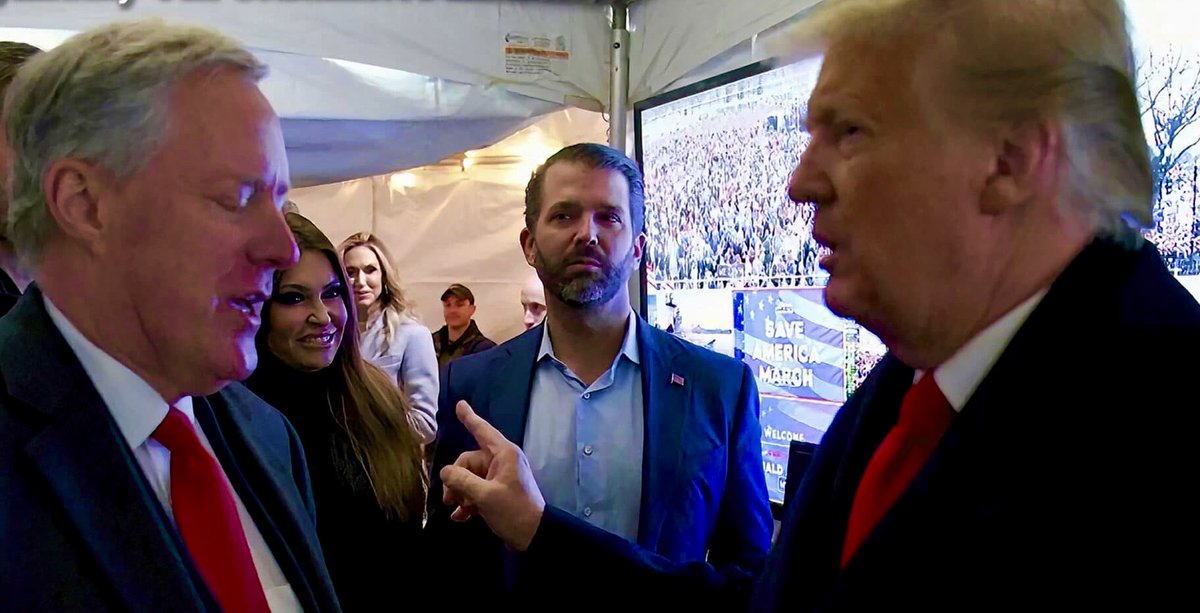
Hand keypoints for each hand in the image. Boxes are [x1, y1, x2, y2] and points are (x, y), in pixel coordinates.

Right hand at [440, 400, 545, 551]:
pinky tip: (460, 517)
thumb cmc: (513, 511)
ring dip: (461, 493)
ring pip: (470, 478)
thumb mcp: (484, 495)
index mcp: (504, 454)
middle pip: (469, 461)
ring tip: (456, 509)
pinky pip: (477, 490)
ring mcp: (500, 477)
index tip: (460, 404)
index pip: (482, 430)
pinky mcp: (498, 493)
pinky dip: (468, 502)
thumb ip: (461, 480)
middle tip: (449, 499)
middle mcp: (502, 461)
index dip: (469, 418)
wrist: (534, 536)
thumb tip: (445, 472)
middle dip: (456, 479)